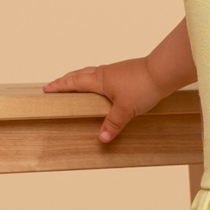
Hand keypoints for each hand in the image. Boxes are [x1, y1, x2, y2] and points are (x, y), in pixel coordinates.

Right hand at [43, 59, 164, 141]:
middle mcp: (105, 73)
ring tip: (76, 85)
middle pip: (79, 75)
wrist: (162, 71)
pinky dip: (95, 80)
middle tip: (56, 85)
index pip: (73, 82)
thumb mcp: (125, 110)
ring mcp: (115, 71)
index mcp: (99, 80)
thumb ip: (113, 124)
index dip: (59, 86)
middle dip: (66, 81)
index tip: (47, 88)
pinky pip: (104, 75)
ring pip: (92, 73)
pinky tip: (102, 87)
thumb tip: (102, 138)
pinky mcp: (125, 73)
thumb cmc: (143, 86)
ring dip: (80, 78)